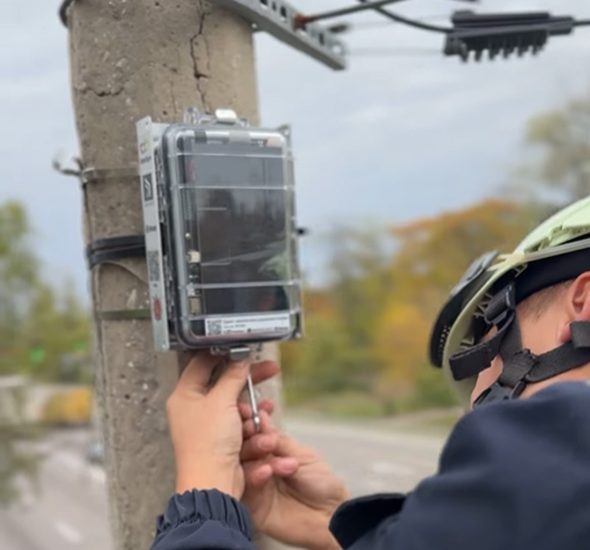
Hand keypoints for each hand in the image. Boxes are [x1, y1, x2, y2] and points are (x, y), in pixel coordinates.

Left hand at [166, 352, 278, 498]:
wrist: (214, 483)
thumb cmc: (206, 445)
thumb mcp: (222, 401)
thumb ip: (232, 377)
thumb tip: (239, 360)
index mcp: (185, 396)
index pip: (202, 364)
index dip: (222, 353)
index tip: (240, 348)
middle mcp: (194, 409)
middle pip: (224, 384)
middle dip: (247, 379)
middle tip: (267, 369)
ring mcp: (209, 426)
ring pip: (236, 406)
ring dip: (252, 409)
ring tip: (261, 412)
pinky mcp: (223, 440)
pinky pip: (241, 424)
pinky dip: (252, 425)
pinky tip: (260, 428)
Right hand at [239, 412, 348, 549]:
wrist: (332, 515)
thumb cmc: (321, 483)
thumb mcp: (301, 455)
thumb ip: (278, 440)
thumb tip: (261, 417)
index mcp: (269, 453)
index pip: (252, 435)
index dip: (249, 423)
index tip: (249, 412)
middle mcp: (258, 467)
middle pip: (242, 449)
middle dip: (251, 438)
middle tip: (261, 436)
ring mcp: (255, 486)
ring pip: (241, 467)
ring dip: (256, 456)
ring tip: (273, 453)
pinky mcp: (253, 507)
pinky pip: (246, 489)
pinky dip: (255, 477)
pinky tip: (266, 471)